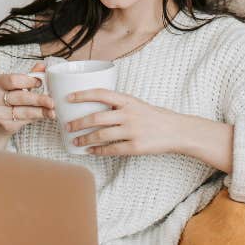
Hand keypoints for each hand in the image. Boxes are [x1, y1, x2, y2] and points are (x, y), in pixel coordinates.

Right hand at [0, 63, 55, 138]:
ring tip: (52, 111)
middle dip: (38, 99)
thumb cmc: (9, 98)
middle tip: (51, 101)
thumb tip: (42, 66)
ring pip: (23, 111)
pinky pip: (24, 121)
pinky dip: (37, 118)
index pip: (13, 80)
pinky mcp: (4, 125)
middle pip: (20, 97)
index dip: (28, 81)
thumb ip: (29, 76)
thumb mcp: (17, 86)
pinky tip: (45, 115)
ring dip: (40, 111)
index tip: (40, 82)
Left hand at [65, 89, 183, 156]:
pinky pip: (112, 150)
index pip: (101, 93)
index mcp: (128, 100)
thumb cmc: (155, 117)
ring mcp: (133, 131)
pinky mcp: (136, 147)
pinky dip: (98, 151)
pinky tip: (90, 151)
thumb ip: (119, 106)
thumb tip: (94, 108)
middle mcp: (129, 114)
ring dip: (85, 139)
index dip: (82, 94)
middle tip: (67, 126)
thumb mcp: (137, 104)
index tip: (68, 98)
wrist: (177, 131)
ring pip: (101, 135)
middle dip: (78, 123)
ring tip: (75, 141)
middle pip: (96, 117)